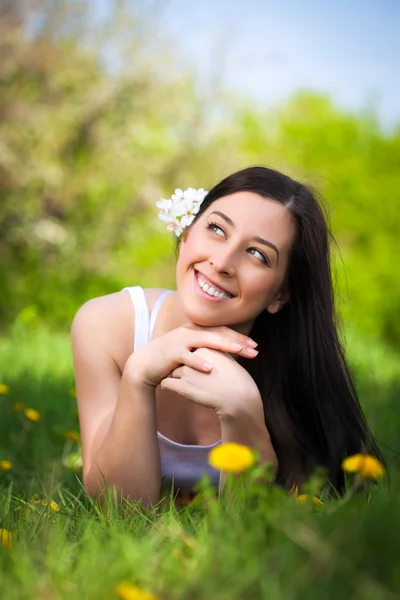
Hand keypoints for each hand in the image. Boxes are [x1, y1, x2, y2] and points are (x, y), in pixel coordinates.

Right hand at [125, 322, 257, 388]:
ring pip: (205, 341)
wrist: (145, 365)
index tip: (255, 345)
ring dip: (223, 345)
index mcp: (196, 330)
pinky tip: (211, 368)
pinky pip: (187, 357)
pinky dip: (199, 362)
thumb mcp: (191, 351)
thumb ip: (207, 349)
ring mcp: (180, 341)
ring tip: (239, 351)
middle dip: (237, 341)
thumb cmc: (172, 360)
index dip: (239, 337)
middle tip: (255, 349)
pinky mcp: (171, 353)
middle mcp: (189, 331)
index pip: (222, 331)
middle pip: (218, 334)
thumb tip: (228, 353)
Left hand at [160, 347, 263, 417]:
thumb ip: (213, 352)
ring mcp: (187, 372)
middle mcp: (194, 357)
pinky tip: (171, 389)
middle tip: (186, 375)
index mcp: (205, 347)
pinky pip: (166, 384)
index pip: (189, 350)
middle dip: (181, 366)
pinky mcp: (183, 387)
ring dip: (176, 377)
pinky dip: (167, 386)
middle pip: (179, 360)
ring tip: (183, 384)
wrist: (239, 399)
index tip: (193, 366)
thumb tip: (202, 351)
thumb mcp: (226, 359)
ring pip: (172, 372)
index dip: (191, 359)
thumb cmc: (236, 380)